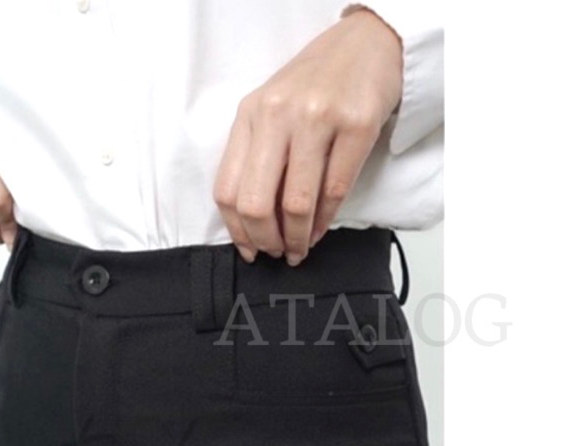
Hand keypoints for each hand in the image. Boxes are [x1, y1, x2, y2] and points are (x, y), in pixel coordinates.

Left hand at [213, 8, 402, 266]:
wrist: (366, 43)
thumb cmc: (314, 85)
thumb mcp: (270, 110)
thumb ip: (255, 156)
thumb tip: (252, 223)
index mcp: (249, 115)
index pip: (227, 189)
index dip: (237, 231)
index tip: (250, 249)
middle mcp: (277, 115)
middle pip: (256, 203)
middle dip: (266, 240)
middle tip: (276, 253)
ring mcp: (317, 119)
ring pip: (296, 204)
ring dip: (298, 237)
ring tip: (300, 248)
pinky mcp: (356, 125)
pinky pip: (334, 191)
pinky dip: (325, 221)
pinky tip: (320, 230)